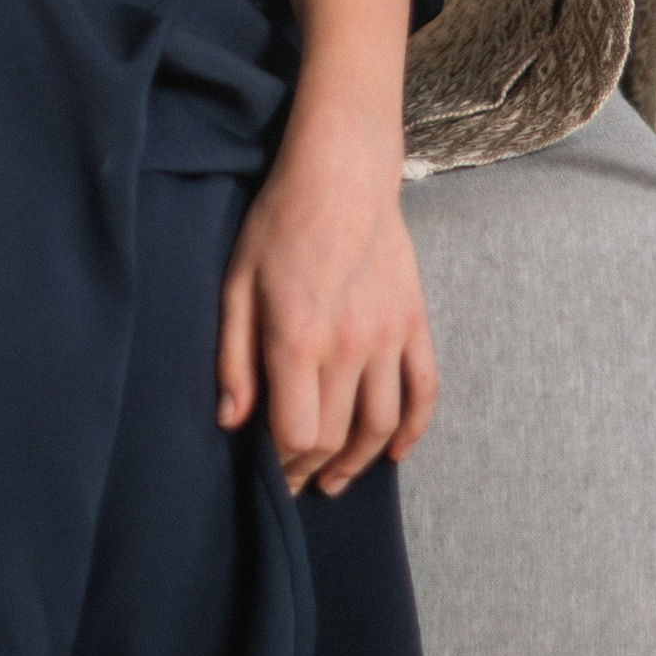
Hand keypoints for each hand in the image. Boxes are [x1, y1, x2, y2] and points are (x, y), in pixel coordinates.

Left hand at [215, 114, 437, 496]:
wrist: (341, 174)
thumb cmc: (278, 223)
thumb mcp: (236, 283)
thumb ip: (232, 356)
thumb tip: (231, 421)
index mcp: (296, 338)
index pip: (296, 432)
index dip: (282, 463)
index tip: (268, 472)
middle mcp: (348, 345)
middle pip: (337, 436)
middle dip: (311, 468)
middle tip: (293, 481)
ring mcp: (388, 336)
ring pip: (382, 424)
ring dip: (359, 462)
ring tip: (334, 479)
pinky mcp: (414, 322)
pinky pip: (424, 391)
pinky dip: (413, 429)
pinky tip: (394, 452)